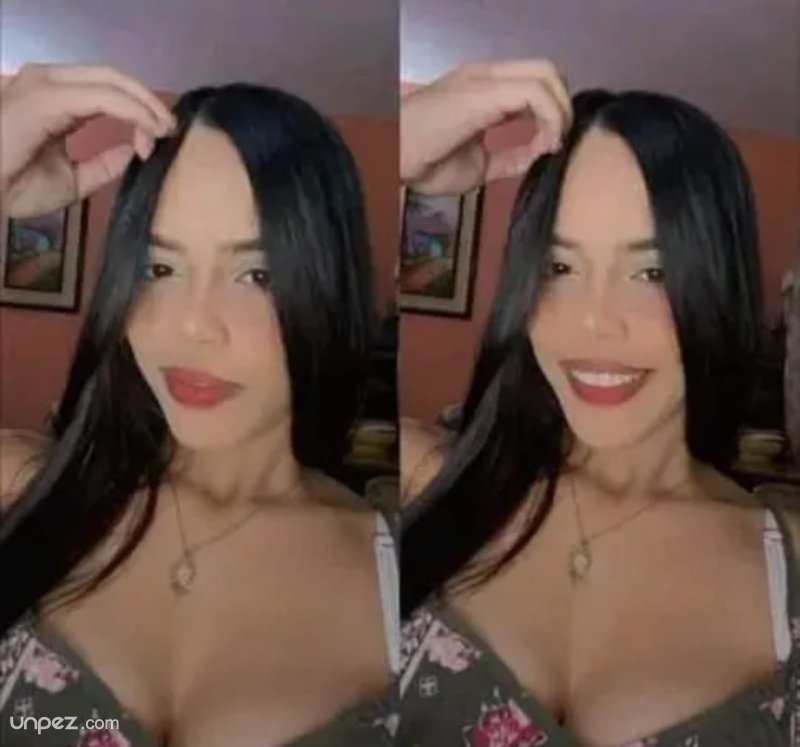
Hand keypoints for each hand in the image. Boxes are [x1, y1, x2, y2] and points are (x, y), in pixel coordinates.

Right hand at [1, 63, 175, 218]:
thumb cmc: (17, 186)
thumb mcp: (74, 178)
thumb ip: (104, 163)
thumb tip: (135, 150)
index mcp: (55, 98)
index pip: (106, 89)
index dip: (139, 109)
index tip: (159, 138)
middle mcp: (49, 82)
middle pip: (112, 77)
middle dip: (148, 101)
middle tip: (171, 128)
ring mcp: (46, 85)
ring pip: (111, 81)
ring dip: (144, 105)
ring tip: (164, 129)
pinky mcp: (48, 97)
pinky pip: (103, 98)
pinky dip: (132, 112)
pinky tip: (149, 129)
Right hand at [401, 60, 571, 194]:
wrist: (390, 157)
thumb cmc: (422, 163)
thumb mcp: (478, 166)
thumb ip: (508, 158)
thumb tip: (537, 157)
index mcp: (484, 91)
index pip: (534, 85)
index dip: (553, 113)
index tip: (550, 149)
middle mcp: (488, 76)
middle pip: (547, 72)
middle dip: (563, 107)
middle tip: (557, 144)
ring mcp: (486, 79)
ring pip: (547, 74)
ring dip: (560, 112)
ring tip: (553, 145)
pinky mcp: (486, 90)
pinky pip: (536, 93)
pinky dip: (551, 118)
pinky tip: (544, 144)